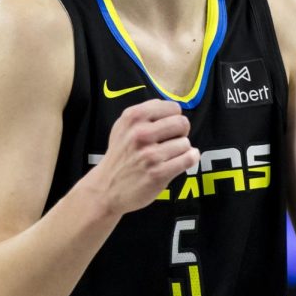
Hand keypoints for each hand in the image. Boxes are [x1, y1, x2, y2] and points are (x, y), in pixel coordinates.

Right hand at [89, 99, 198, 215]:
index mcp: (133, 117)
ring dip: (181, 150)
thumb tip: (171, 107)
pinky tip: (180, 161)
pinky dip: (190, 159)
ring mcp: (149, 155)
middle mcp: (140, 134)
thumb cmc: (119, 156)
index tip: (168, 127)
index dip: (174, 117)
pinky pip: (188, 159)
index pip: (173, 107)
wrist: (105, 189)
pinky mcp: (158, 173)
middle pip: (182, 123)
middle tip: (172, 141)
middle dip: (181, 132)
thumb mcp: (123, 127)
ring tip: (168, 155)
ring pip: (185, 143)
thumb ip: (145, 113)